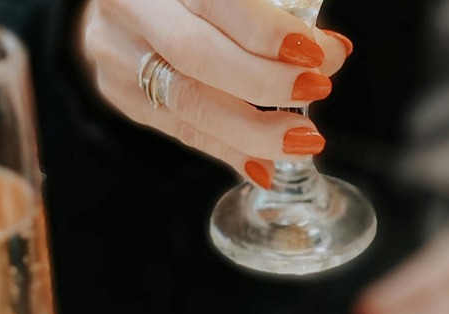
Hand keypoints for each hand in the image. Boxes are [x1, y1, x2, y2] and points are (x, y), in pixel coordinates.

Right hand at [77, 0, 351, 185]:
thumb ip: (263, 9)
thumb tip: (331, 51)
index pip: (214, 1)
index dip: (266, 32)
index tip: (316, 53)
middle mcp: (129, 9)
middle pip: (196, 55)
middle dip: (266, 82)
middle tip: (316, 89)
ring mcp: (117, 54)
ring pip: (186, 103)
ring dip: (252, 129)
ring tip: (301, 139)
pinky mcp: (119, 91)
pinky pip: (179, 129)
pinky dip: (228, 149)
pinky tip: (264, 163)